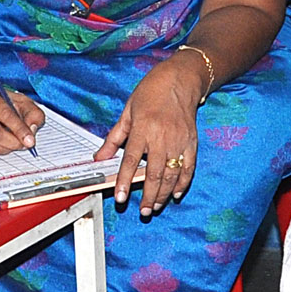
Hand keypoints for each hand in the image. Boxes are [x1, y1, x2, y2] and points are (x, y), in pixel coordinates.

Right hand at [0, 73, 44, 155]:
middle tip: (25, 145)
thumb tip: (32, 130)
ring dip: (6, 148)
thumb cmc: (1, 101)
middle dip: (13, 143)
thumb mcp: (21, 100)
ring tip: (11, 139)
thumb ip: (33, 113)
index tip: (30, 141)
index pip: (4, 113)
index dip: (19, 129)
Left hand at [98, 57, 205, 218]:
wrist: (180, 80)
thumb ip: (114, 137)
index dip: (125, 181)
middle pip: (154, 174)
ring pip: (171, 175)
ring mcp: (179, 142)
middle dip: (148, 196)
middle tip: (143, 211)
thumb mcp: (127, 111)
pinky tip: (175, 194)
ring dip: (163, 194)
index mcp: (143, 129)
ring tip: (156, 206)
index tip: (121, 198)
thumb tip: (99, 157)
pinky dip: (182, 183)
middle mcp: (162, 138)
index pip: (131, 161)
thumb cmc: (150, 93)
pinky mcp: (191, 143)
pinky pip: (188, 168)